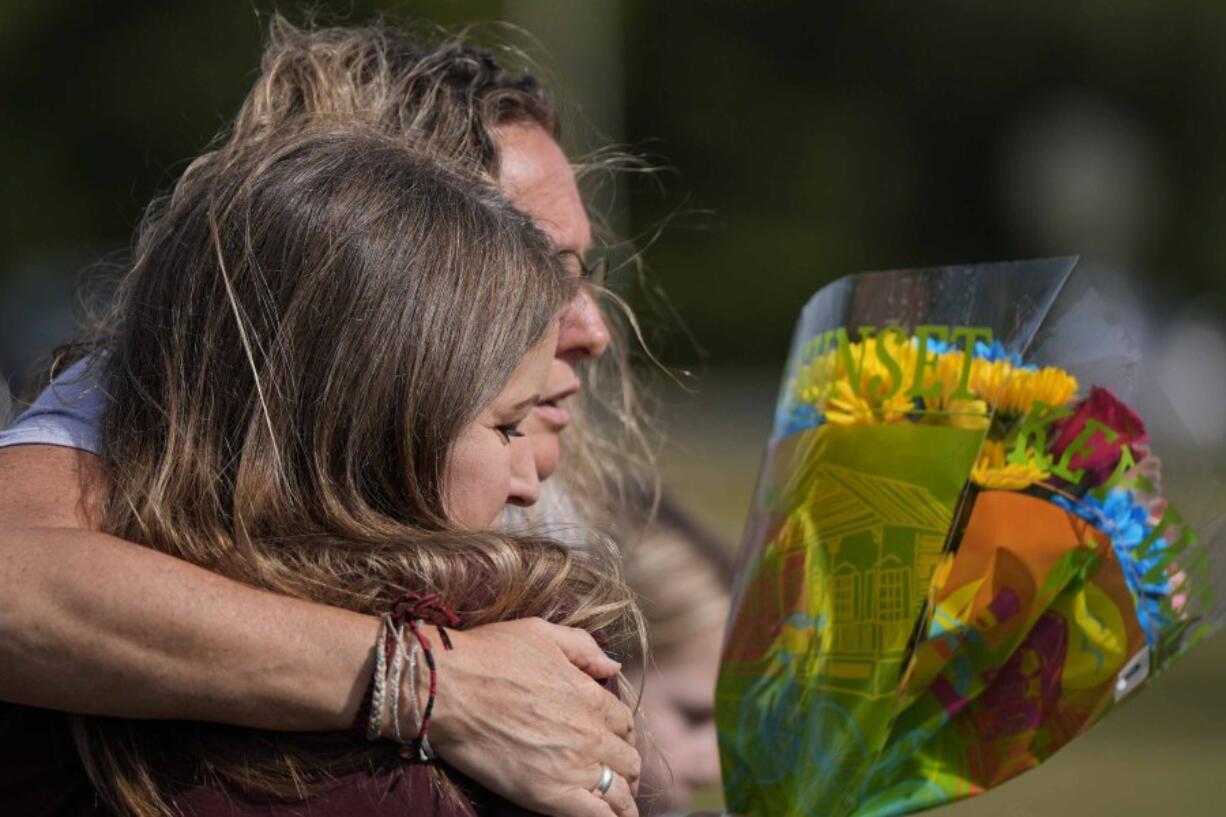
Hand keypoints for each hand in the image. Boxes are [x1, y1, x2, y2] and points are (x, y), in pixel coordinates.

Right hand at [415, 617, 640, 816]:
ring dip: (622, 802)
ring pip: (619, 794)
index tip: (615, 743)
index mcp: (590, 696)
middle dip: (626, 769)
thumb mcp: (541, 632)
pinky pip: (596, 816)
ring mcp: (572, 766)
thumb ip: (583, 648)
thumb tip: (612, 665)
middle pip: (627, 760)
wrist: (447, 688)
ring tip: (619, 810)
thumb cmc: (488, 655)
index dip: (623, 735)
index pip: (625, 723)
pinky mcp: (549, 795)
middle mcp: (590, 733)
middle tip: (615, 778)